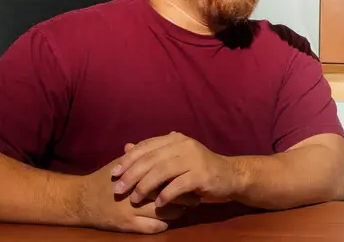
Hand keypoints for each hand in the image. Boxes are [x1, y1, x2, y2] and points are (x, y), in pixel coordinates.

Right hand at [78, 157, 199, 233]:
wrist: (80, 200)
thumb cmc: (104, 179)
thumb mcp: (123, 162)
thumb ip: (146, 152)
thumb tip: (171, 135)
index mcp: (137, 173)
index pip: (167, 174)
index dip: (182, 176)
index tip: (191, 177)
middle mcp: (136, 191)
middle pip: (170, 194)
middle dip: (186, 196)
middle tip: (195, 195)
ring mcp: (132, 210)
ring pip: (166, 212)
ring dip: (178, 211)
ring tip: (185, 207)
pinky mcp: (129, 225)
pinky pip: (155, 227)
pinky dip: (165, 223)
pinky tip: (168, 219)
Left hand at [111, 132, 240, 207]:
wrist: (230, 176)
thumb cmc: (199, 169)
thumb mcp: (175, 158)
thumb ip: (153, 153)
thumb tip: (127, 147)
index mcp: (176, 139)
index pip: (147, 146)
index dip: (128, 159)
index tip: (114, 173)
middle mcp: (184, 145)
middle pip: (151, 159)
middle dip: (131, 174)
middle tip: (118, 189)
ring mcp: (194, 159)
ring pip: (162, 171)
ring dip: (144, 186)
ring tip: (134, 198)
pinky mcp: (202, 175)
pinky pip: (178, 185)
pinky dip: (165, 195)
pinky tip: (158, 203)